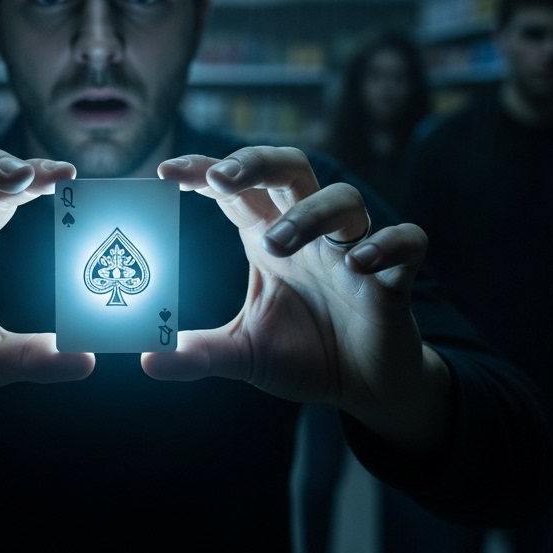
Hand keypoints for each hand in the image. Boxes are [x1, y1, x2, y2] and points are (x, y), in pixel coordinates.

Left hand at [147, 147, 449, 452]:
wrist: (364, 389)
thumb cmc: (304, 355)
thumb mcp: (244, 354)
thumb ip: (198, 353)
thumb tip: (145, 360)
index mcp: (270, 239)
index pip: (238, 189)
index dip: (206, 171)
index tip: (167, 170)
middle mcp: (312, 235)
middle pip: (291, 168)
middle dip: (257, 163)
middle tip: (221, 178)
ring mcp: (355, 251)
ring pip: (344, 200)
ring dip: (309, 213)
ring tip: (278, 244)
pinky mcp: (396, 279)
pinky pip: (407, 242)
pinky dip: (386, 244)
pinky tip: (359, 263)